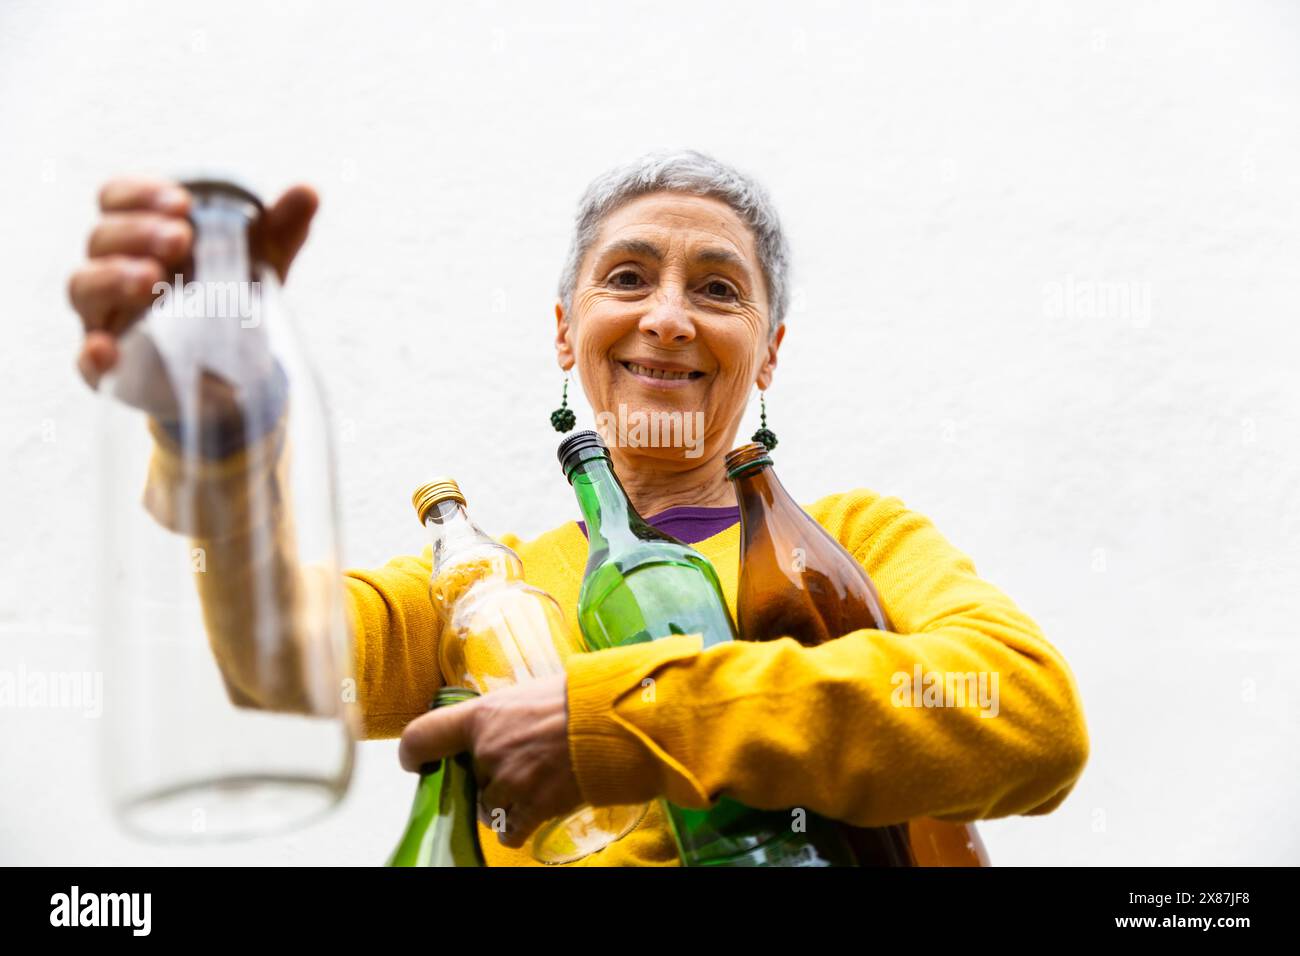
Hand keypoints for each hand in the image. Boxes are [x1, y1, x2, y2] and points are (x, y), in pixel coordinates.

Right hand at [68, 177, 317, 410]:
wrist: (235, 367)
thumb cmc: (232, 294)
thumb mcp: (261, 260)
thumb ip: (281, 227)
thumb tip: (309, 191)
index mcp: (141, 234)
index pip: (116, 198)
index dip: (141, 194)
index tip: (183, 203)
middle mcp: (113, 269)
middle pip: (100, 239)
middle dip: (137, 232)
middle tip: (181, 239)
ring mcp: (106, 316)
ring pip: (83, 287)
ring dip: (112, 276)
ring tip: (152, 277)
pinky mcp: (108, 365)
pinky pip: (85, 360)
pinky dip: (92, 353)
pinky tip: (107, 349)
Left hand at [398, 673, 582, 849]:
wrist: (614, 720)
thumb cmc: (578, 697)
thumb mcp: (529, 693)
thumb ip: (505, 715)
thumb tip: (506, 722)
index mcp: (481, 717)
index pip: (421, 737)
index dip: (414, 754)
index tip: (419, 762)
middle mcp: (487, 751)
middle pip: (468, 778)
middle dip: (487, 776)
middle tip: (516, 764)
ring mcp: (509, 782)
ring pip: (488, 807)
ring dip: (505, 801)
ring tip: (534, 784)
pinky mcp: (533, 807)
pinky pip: (510, 831)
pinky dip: (518, 827)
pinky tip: (533, 814)